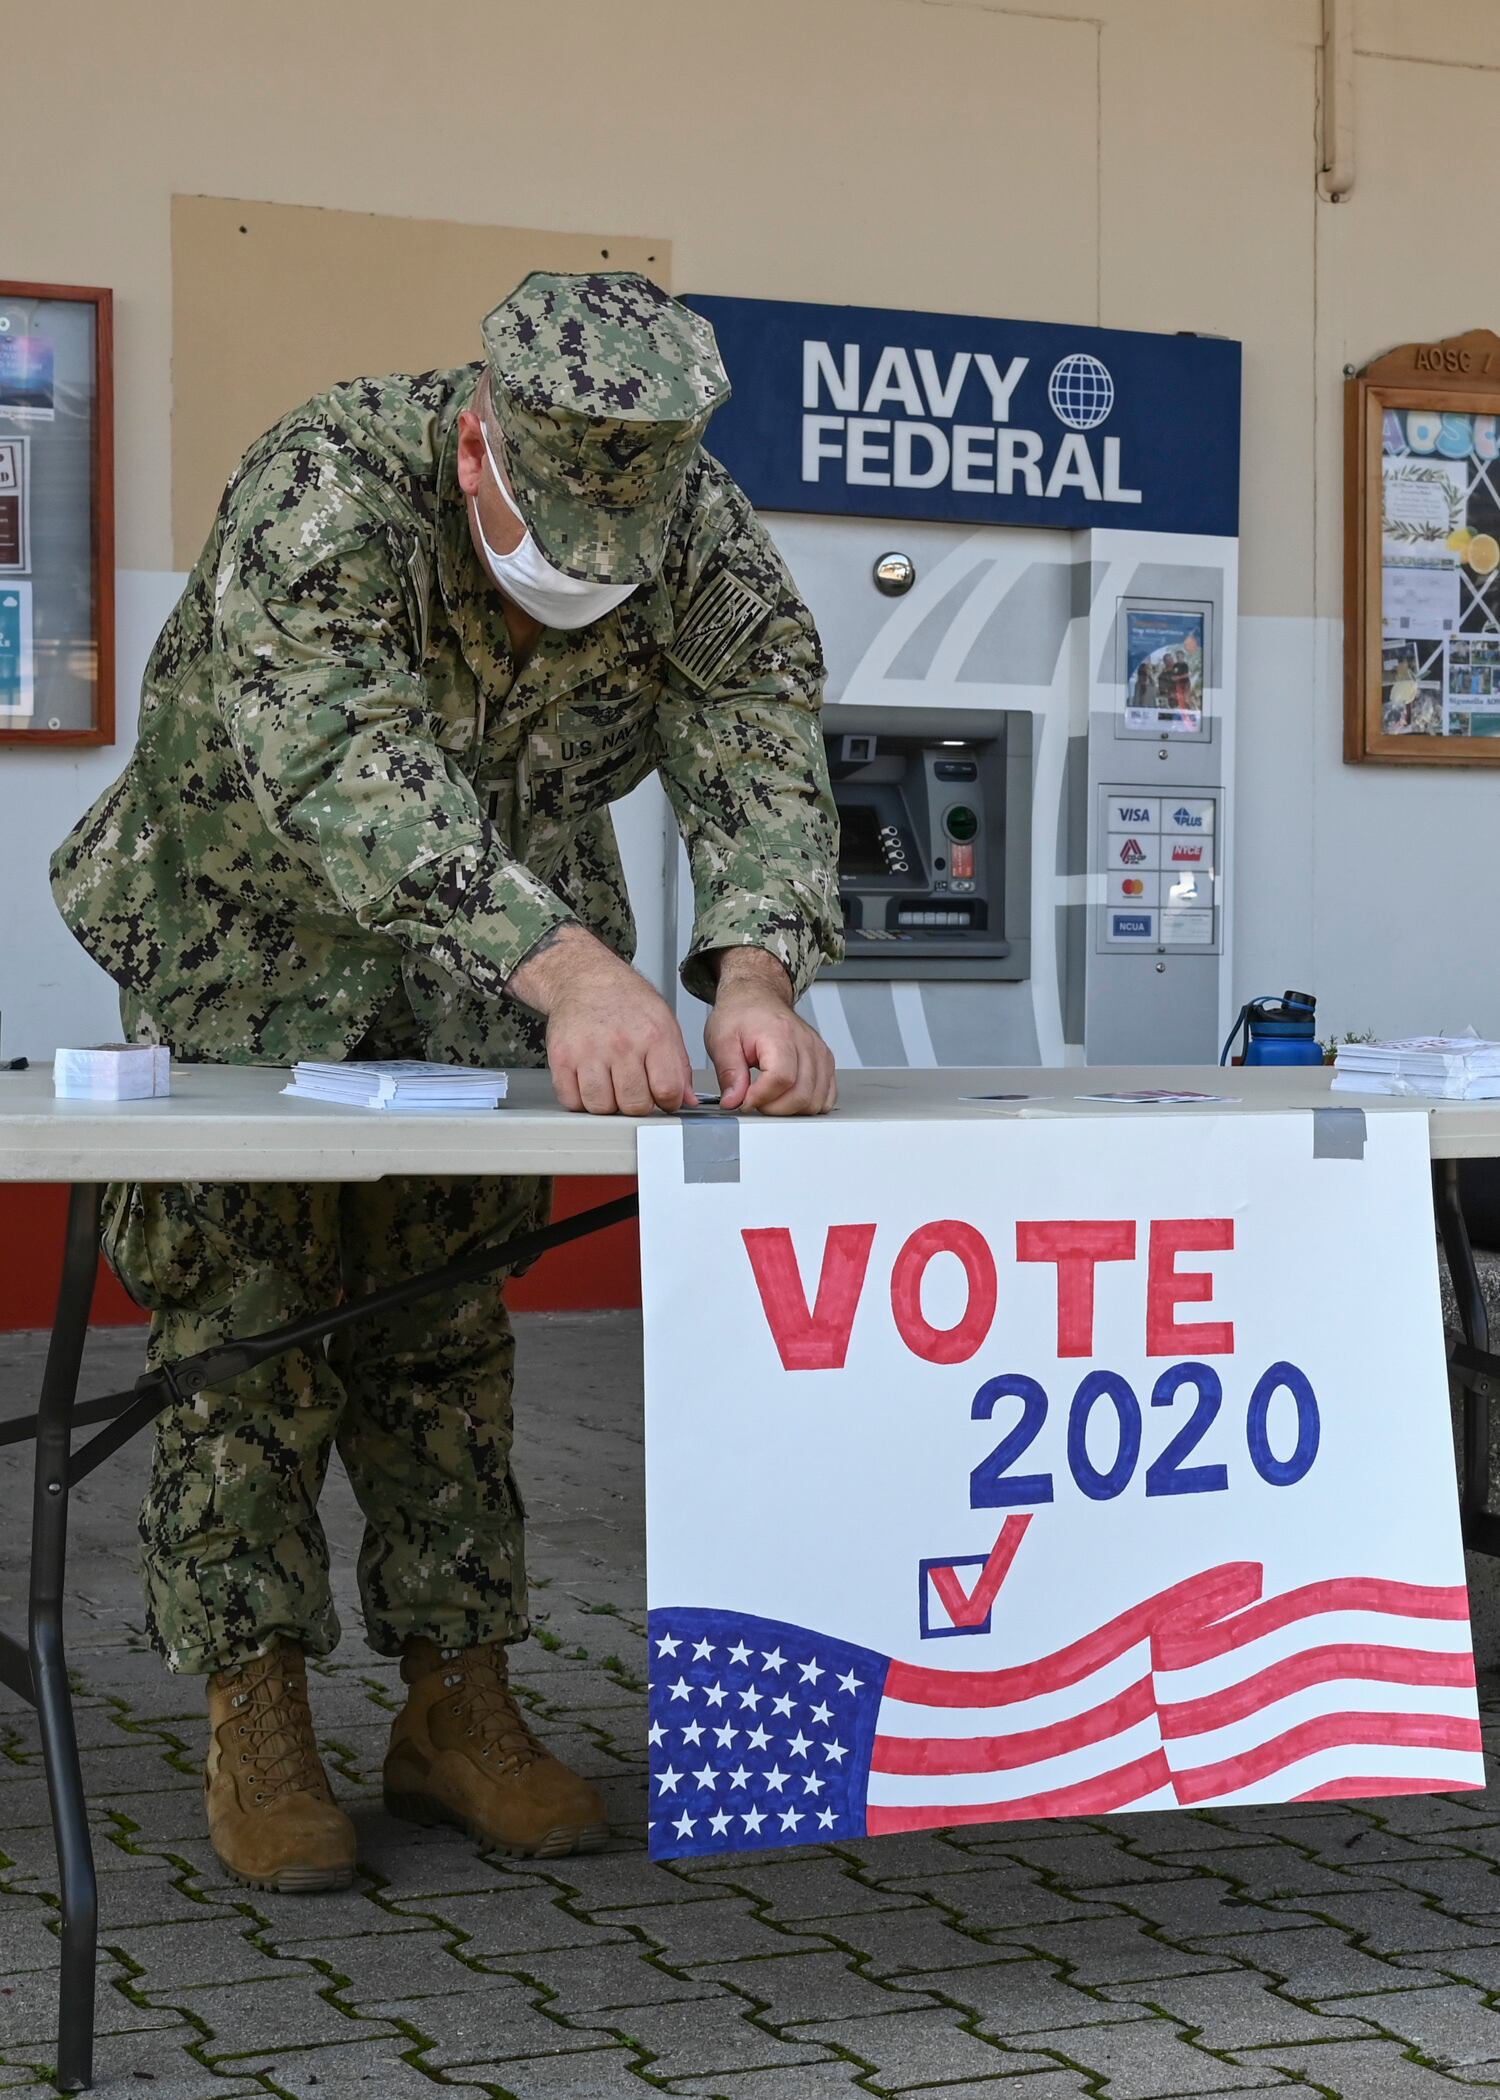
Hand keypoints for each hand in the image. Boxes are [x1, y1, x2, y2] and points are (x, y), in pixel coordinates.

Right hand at [510, 925, 696, 1114]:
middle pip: (634, 1104)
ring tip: (611, 1085)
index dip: (667, 1100)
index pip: (667, 1090)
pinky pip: (572, 1101)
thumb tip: (687, 1100)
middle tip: (634, 1088)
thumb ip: (678, 1065)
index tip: (662, 1096)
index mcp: (652, 1035)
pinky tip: (590, 1082)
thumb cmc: (627, 1001)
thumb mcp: (664, 1023)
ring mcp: (587, 1051)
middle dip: (637, 1104)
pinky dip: (581, 1099)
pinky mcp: (561, 1058)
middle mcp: (620, 1044)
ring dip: (608, 1104)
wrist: (585, 978)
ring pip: (601, 1108)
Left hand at [704, 949, 836, 1115]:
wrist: (757, 997)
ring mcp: (819, 1053)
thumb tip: (733, 1101)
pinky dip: (808, 1105)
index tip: (744, 1101)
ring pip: (816, 1100)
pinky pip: (827, 1097)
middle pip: (801, 1094)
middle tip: (754, 1100)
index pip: (781, 1078)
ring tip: (769, 1097)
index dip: (761, 1097)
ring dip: (790, 1109)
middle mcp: (806, 1043)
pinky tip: (789, 1098)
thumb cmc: (741, 1014)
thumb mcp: (721, 1040)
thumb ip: (728, 1073)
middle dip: (773, 1108)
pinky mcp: (826, 1062)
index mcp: (780, 1034)